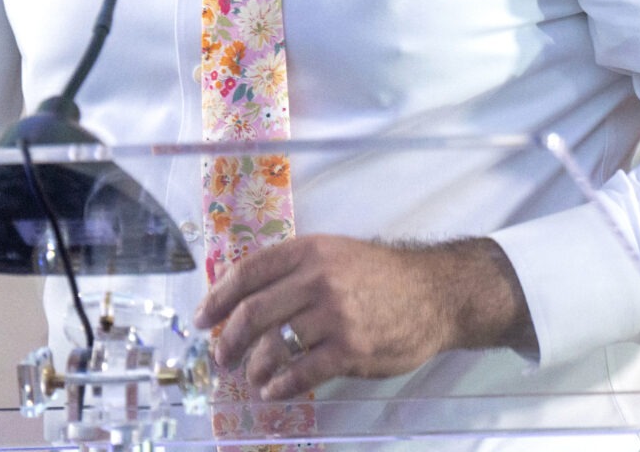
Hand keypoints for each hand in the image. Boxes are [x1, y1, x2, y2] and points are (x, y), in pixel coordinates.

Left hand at [194, 234, 535, 399]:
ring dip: (255, 367)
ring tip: (254, 376)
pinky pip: (299, 373)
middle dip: (229, 340)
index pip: (249, 271)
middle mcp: (318, 278)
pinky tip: (275, 389)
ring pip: (272, 347)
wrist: (435, 293)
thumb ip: (297, 269)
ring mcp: (333, 315)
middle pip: (253, 312)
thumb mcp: (338, 254)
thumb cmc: (383, 275)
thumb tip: (248, 295)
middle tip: (224, 356)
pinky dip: (280, 385)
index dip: (218, 298)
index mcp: (311, 250)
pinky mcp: (349, 349)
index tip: (204, 319)